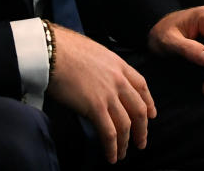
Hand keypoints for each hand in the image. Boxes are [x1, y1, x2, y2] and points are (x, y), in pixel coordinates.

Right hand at [46, 25, 154, 163]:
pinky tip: (111, 156)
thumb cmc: (66, 48)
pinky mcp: (95, 107)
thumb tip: (100, 79)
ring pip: (125, 124)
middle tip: (141, 141)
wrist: (52, 51)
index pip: (141, 85)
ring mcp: (108, 94)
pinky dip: (112, 147)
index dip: (149, 102)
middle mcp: (118, 80)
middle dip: (142, 128)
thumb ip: (104, 67)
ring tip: (123, 154)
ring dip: (126, 142)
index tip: (151, 114)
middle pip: (138, 109)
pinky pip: (109, 132)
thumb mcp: (95, 52)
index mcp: (119, 64)